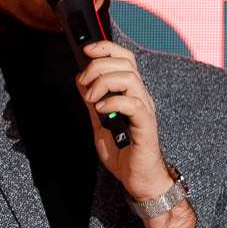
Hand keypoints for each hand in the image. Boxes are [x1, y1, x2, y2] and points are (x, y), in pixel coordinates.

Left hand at [73, 42, 170, 202]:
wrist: (138, 179)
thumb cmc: (124, 153)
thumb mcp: (99, 123)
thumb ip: (92, 101)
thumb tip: (81, 79)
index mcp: (131, 92)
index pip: (124, 58)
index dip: (106, 48)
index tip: (86, 49)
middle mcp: (141, 96)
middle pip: (125, 63)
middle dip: (98, 66)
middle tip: (83, 82)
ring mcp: (145, 110)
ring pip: (130, 79)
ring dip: (104, 83)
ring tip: (92, 99)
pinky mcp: (146, 125)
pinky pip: (133, 104)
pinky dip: (113, 102)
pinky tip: (102, 111)